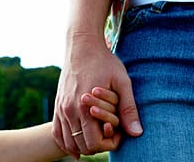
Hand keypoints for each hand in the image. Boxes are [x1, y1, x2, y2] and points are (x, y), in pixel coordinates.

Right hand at [52, 33, 141, 157]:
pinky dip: (66, 142)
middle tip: (109, 133)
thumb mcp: (122, 83)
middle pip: (81, 146)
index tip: (118, 132)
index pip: (94, 143)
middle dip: (97, 146)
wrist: (82, 45)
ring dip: (82, 145)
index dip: (110, 143)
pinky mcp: (57, 104)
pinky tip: (75, 147)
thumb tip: (137, 133)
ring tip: (97, 135)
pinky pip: (57, 132)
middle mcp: (69, 110)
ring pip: (68, 142)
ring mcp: (61, 108)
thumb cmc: (104, 62)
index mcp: (85, 107)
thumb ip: (128, 109)